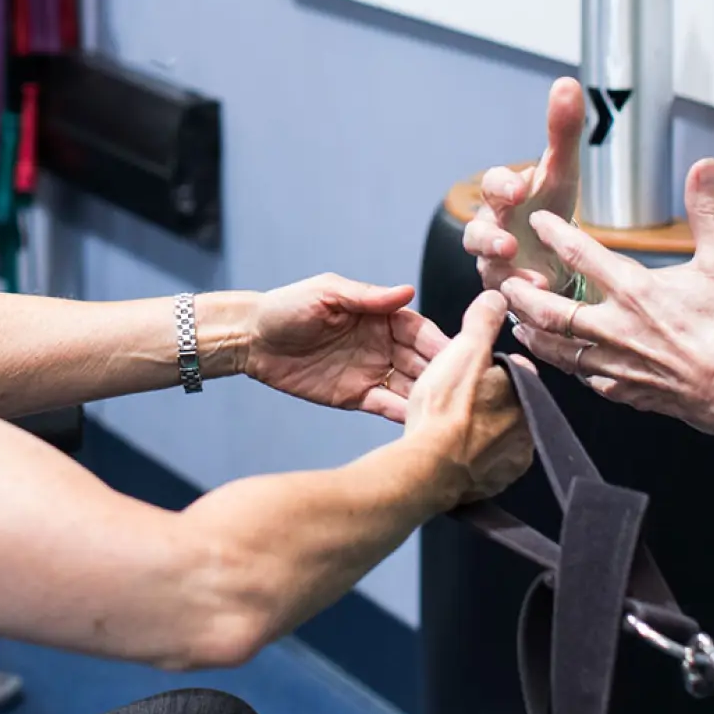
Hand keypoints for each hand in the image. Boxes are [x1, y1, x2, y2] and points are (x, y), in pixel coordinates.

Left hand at [246, 276, 446, 422]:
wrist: (251, 339)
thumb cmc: (287, 307)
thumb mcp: (327, 294)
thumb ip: (367, 297)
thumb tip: (408, 292)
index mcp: (380, 316)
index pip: (418, 329)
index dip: (438, 342)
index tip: (461, 353)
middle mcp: (382, 345)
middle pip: (420, 360)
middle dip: (440, 374)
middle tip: (462, 389)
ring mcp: (370, 372)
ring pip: (407, 386)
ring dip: (426, 397)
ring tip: (445, 411)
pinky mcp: (354, 396)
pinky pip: (383, 405)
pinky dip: (400, 413)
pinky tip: (417, 422)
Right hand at [404, 290, 533, 504]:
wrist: (428, 467)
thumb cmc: (445, 408)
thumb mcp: (463, 349)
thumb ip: (482, 321)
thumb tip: (498, 298)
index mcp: (525, 392)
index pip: (515, 371)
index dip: (489, 366)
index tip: (470, 370)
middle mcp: (527, 428)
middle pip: (506, 403)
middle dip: (485, 399)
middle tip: (454, 398)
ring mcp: (513, 460)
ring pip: (496, 434)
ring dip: (477, 428)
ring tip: (448, 424)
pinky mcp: (495, 484)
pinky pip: (486, 464)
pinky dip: (470, 456)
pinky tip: (450, 448)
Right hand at [463, 77, 583, 293]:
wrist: (553, 256)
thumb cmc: (551, 208)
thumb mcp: (561, 172)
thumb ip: (562, 131)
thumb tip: (568, 82)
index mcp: (503, 196)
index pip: (492, 185)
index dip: (502, 186)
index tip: (520, 188)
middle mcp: (491, 228)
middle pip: (475, 231)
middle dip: (489, 237)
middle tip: (508, 241)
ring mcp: (493, 263)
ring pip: (485, 268)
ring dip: (503, 272)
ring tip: (528, 280)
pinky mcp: (504, 292)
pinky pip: (503, 297)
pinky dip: (520, 299)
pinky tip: (541, 296)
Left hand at [500, 158, 713, 436]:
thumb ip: (707, 211)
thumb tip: (704, 163)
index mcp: (637, 291)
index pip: (580, 255)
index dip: (553, 234)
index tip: (536, 221)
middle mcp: (617, 328)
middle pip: (549, 310)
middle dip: (521, 294)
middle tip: (503, 281)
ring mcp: (616, 364)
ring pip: (556, 349)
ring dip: (532, 331)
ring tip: (516, 319)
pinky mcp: (622, 392)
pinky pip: (581, 377)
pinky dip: (564, 364)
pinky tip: (557, 357)